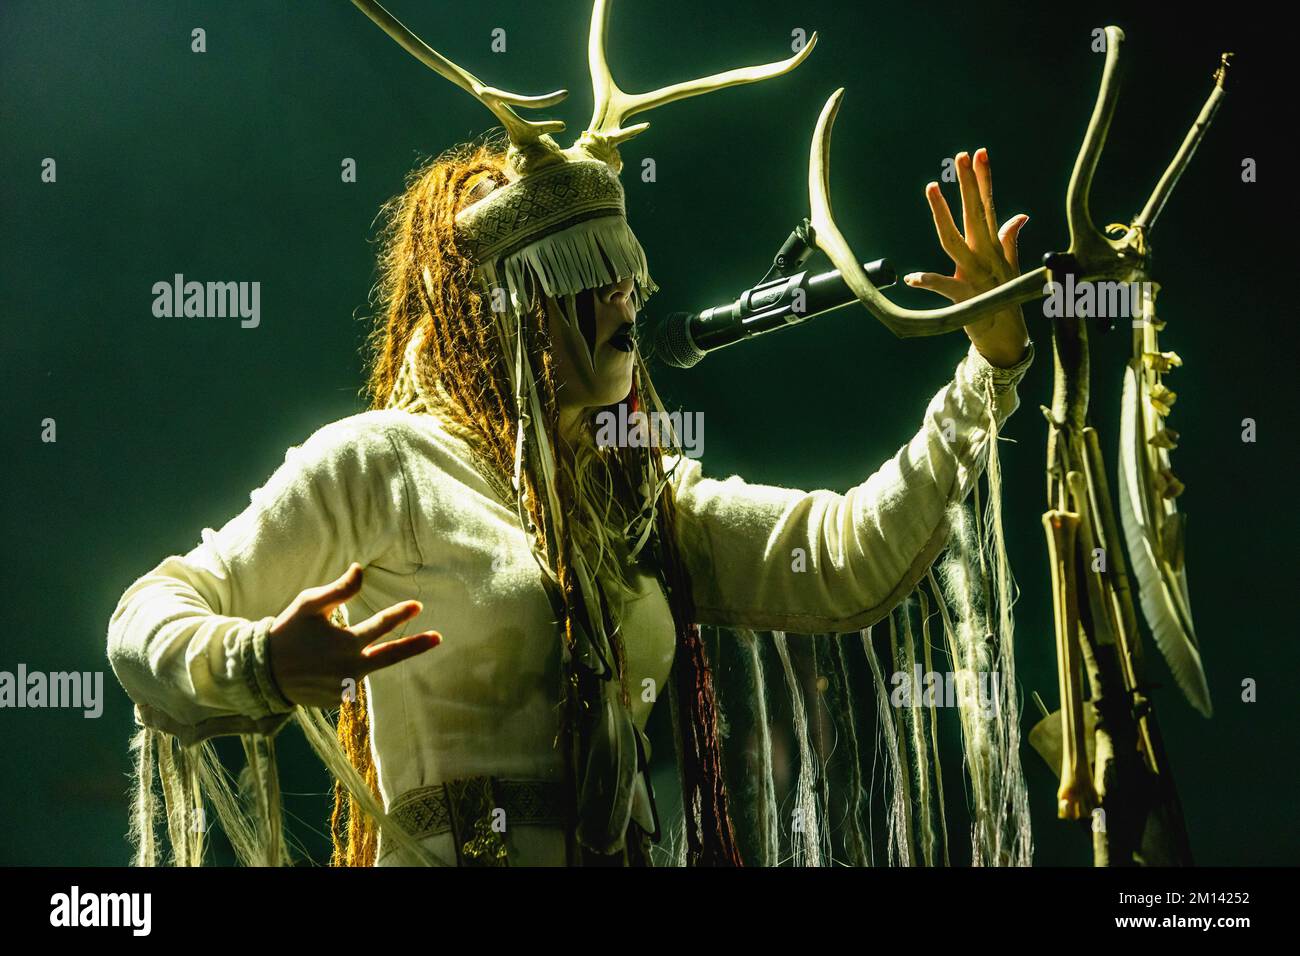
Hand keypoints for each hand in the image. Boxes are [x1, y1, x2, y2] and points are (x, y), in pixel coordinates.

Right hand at [267, 563, 440, 707]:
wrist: (262, 672)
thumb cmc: (288, 631)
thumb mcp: (309, 604)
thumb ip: (339, 589)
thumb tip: (361, 569)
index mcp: (345, 644)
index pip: (380, 626)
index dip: (400, 614)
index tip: (418, 605)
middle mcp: (349, 669)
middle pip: (391, 657)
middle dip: (416, 646)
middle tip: (438, 638)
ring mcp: (344, 689)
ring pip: (366, 668)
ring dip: (362, 657)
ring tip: (326, 652)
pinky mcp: (337, 701)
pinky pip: (349, 682)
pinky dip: (344, 671)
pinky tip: (320, 668)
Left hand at [903, 147, 1030, 368]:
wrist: (1006, 338)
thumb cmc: (1002, 299)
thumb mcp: (1008, 267)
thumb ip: (1010, 240)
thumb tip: (1019, 216)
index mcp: (992, 247)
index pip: (987, 207)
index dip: (983, 180)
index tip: (979, 154)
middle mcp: (985, 256)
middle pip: (974, 214)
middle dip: (968, 184)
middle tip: (961, 156)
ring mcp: (975, 275)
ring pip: (954, 240)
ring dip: (942, 214)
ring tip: (931, 187)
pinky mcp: (965, 298)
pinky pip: (945, 287)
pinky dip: (929, 282)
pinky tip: (912, 278)